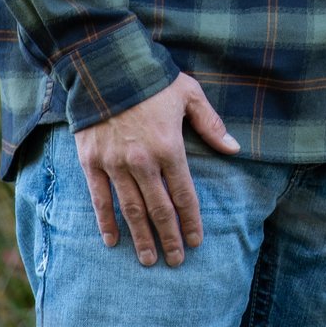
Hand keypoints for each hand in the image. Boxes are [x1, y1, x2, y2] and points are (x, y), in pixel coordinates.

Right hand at [72, 73, 239, 266]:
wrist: (105, 65)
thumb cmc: (152, 79)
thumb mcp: (189, 94)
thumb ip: (211, 124)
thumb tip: (234, 149)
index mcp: (169, 147)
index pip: (184, 193)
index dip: (191, 220)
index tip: (196, 241)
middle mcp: (142, 161)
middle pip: (158, 208)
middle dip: (169, 237)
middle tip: (175, 261)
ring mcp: (114, 163)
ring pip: (131, 209)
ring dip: (141, 236)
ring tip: (149, 259)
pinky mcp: (91, 161)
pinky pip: (99, 198)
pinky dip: (106, 221)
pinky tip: (113, 240)